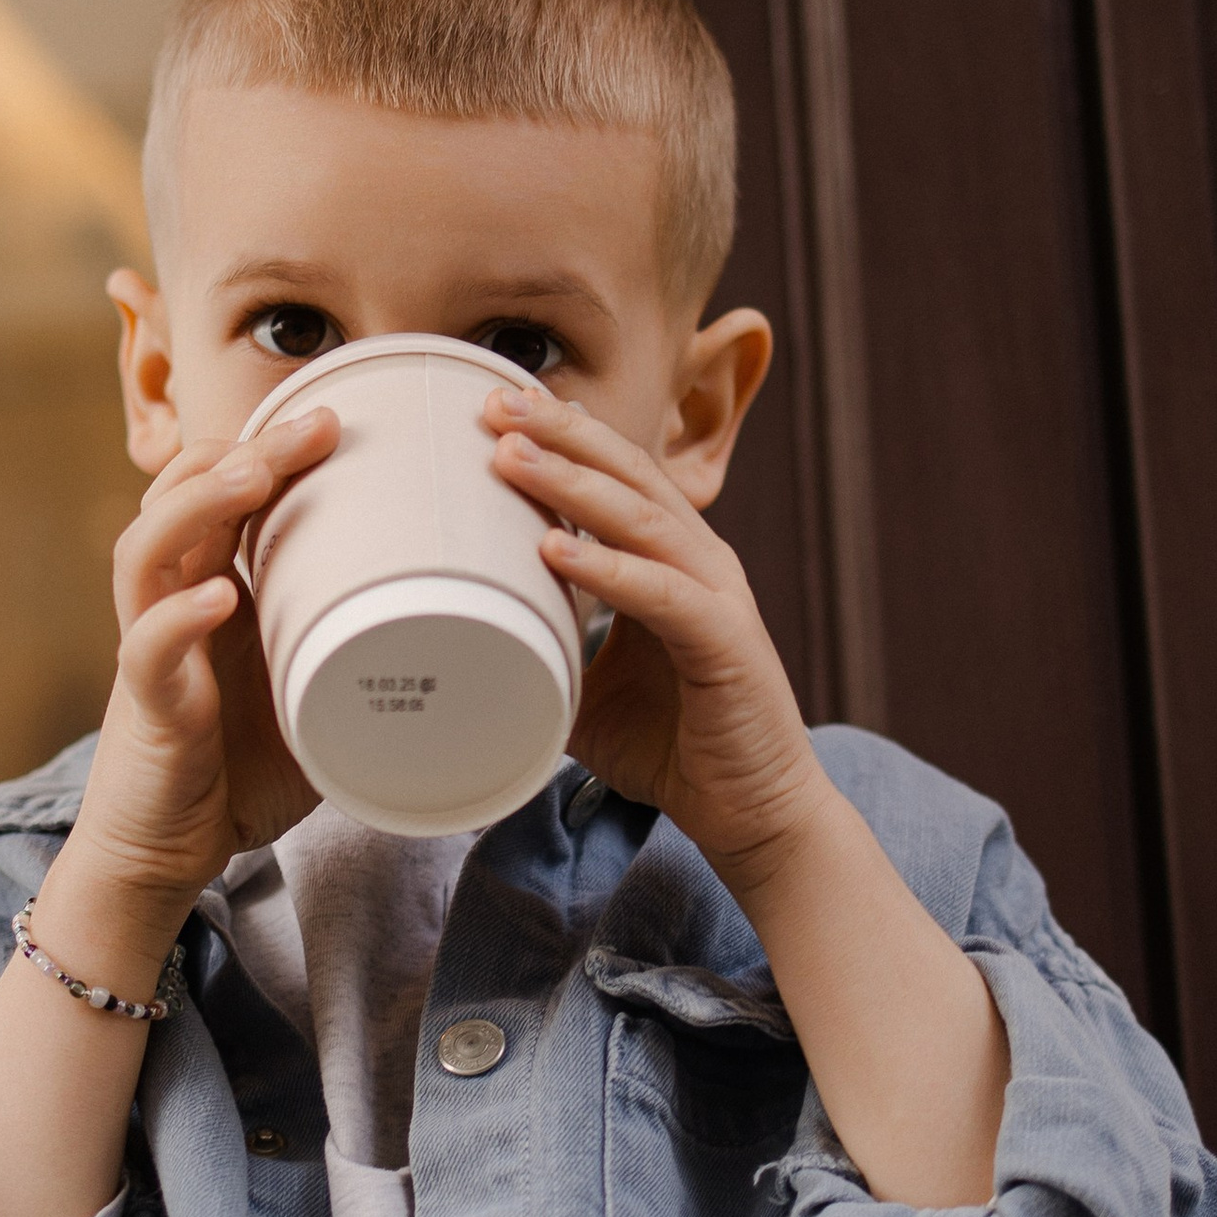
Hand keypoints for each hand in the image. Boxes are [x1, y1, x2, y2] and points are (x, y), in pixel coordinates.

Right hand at [66, 406, 338, 926]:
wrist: (169, 851)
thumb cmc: (239, 767)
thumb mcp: (311, 692)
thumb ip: (360, 652)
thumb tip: (470, 626)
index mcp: (213, 590)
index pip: (225, 494)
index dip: (270, 446)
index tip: (341, 416)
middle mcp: (173, 604)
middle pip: (185, 497)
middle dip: (247, 450)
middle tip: (318, 422)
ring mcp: (151, 650)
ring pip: (146, 552)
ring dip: (196, 506)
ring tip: (251, 476)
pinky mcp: (146, 707)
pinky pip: (147, 649)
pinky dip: (177, 618)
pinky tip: (217, 599)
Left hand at [486, 390, 828, 907]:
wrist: (753, 813)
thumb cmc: (676, 746)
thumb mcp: (588, 690)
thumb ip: (544, 652)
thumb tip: (463, 644)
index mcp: (673, 560)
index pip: (616, 478)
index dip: (563, 438)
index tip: (498, 407)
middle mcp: (699, 562)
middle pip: (629, 474)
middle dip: (561, 434)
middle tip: (495, 403)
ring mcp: (717, 596)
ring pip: (641, 519)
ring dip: (572, 483)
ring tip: (510, 455)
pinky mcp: (726, 644)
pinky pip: (662, 593)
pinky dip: (607, 567)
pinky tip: (554, 547)